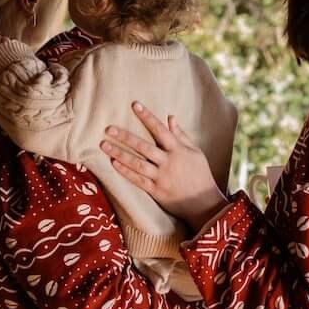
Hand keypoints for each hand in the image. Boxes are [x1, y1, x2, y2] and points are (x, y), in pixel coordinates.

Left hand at [102, 103, 227, 224]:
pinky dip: (125, 172)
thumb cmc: (200, 174)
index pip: (160, 129)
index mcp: (178, 150)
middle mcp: (168, 162)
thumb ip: (181, 135)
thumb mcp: (195, 152)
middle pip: (143, 146)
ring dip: (119, 154)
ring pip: (137, 163)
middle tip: (108, 129)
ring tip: (104, 145)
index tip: (135, 105)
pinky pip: (138, 180)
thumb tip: (170, 117)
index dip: (147, 117)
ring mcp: (161, 177)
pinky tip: (114, 163)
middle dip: (125, 137)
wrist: (204, 202)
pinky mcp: (156, 191)